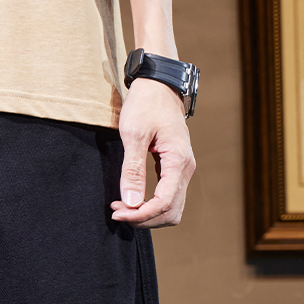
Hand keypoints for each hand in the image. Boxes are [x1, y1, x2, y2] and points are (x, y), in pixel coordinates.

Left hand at [111, 78, 195, 228]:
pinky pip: (168, 198)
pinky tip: (131, 200)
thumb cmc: (146, 104)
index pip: (164, 204)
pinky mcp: (175, 169)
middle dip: (143, 219)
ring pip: (171, 209)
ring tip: (122, 208)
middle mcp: (186, 168)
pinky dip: (151, 206)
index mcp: (178, 161)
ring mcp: (182, 169)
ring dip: (147, 215)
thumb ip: (132, 170)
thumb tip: (131, 202)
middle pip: (170, 213)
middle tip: (117, 212)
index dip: (141, 215)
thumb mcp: (134, 135)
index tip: (117, 213)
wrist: (157, 84)